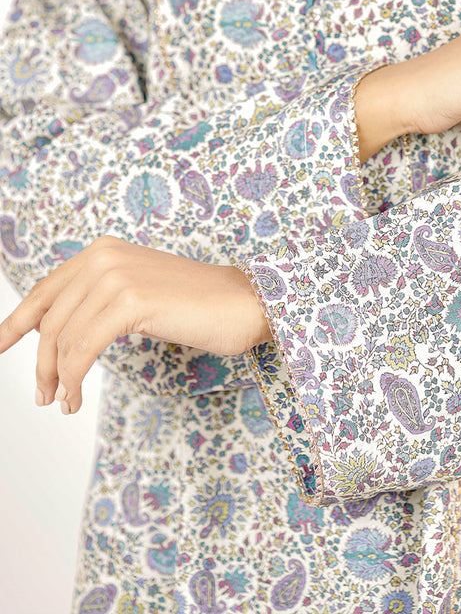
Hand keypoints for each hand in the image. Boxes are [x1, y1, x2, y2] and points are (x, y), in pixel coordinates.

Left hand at [0, 236, 271, 414]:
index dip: (16, 322)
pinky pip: (82, 349)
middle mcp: (104, 256)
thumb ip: (99, 301)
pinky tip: (76, 398)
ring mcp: (117, 275)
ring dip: (57, 379)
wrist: (246, 303)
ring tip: (64, 402)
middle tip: (43, 397)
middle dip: (39, 364)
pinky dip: (72, 379)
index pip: (45, 290)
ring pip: (62, 339)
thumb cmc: (198, 305)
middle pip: (50, 320)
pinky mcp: (131, 300)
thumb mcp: (138, 295)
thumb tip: (57, 335)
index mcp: (103, 251)